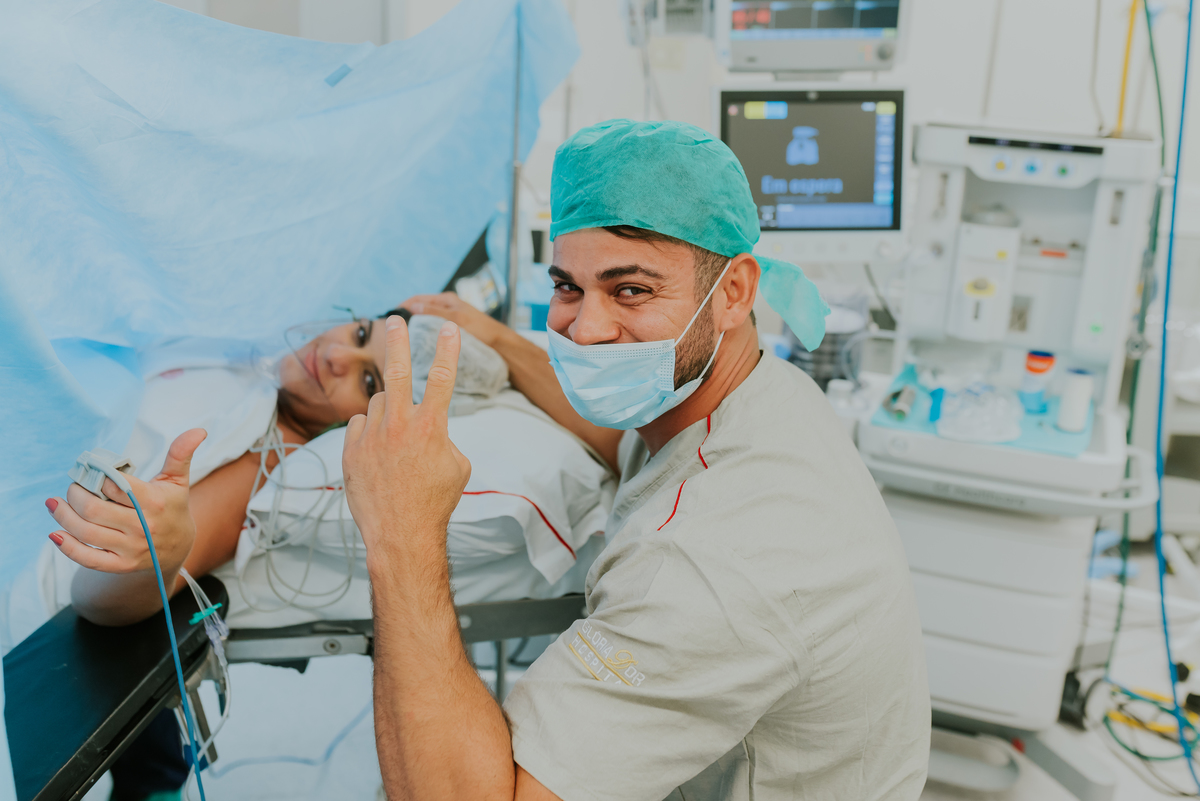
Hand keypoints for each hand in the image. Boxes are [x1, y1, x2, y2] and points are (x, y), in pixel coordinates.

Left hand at [47, 429, 206, 575]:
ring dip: (63, 516)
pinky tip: (55, 533)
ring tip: (56, 504)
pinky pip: (88, 558)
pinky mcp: (121, 565)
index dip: (97, 476)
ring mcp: (131, 548)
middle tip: (73, 487)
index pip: (115, 486)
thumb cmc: (172, 508)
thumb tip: (199, 430)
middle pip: (94, 509)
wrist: (179, 549)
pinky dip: (67, 547)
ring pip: (85, 532)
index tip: (90, 470)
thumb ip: (180, 454)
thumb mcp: (177, 481)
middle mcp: (143, 527)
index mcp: (155, 502)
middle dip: (75, 494)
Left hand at [342, 316, 471, 565]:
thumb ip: (442, 437)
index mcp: (431, 426)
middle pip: (396, 371)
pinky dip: (368, 433)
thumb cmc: (435, 502)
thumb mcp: (457, 466)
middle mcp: (399, 425)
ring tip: (396, 443)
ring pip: (378, 404)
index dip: (448, 349)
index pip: (442, 377)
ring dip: (388, 413)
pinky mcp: (350, 451)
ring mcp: (371, 436)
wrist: (401, 534)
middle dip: (398, 341)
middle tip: (396, 320)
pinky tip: (377, 455)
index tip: (449, 327)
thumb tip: (429, 429)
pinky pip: (359, 426)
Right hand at [401, 292, 506, 347]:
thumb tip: (413, 306)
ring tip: (401, 338)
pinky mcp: (452, 330)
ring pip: (425, 320)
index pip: (417, 299)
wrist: (501, 344)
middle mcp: (446, 306)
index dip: (402, 307)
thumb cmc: (483, 330)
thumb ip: (436, 312)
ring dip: (415, 326)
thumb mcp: (457, 320)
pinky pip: (432, 329)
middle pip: (419, 309)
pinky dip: (423, 333)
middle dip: (406, 316)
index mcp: (446, 300)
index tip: (389, 318)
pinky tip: (418, 344)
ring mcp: (448, 318)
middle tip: (391, 330)